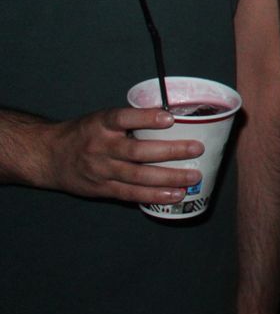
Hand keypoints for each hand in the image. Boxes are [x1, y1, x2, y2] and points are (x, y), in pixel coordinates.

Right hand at [38, 107, 202, 203]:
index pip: (123, 117)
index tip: (169, 118)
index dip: (146, 118)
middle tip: (197, 149)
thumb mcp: (101, 118)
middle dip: (170, 151)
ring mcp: (101, 170)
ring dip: (168, 178)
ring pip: (138, 176)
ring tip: (192, 177)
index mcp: (101, 124)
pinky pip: (130, 193)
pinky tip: (174, 195)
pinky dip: (153, 195)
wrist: (49, 156)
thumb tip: (173, 117)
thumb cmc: (85, 133)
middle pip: (137, 151)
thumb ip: (130, 120)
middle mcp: (101, 147)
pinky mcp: (102, 189)